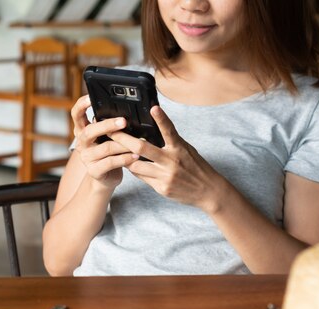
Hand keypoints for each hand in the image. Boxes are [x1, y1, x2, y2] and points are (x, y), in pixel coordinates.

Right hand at [71, 95, 138, 188]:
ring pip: (105, 148)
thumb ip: (111, 126)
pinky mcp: (94, 171)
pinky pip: (110, 162)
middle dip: (107, 125)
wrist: (107, 178)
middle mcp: (82, 143)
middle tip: (124, 121)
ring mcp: (86, 158)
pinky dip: (125, 158)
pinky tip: (135, 156)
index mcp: (83, 131)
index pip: (76, 114)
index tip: (91, 97)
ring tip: (138, 142)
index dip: (81, 105)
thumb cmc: (111, 153)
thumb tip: (127, 113)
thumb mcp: (108, 137)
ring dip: (123, 144)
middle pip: (89, 131)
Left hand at [108, 106, 225, 212]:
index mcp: (179, 148)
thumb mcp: (186, 150)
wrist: (208, 191)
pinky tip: (129, 164)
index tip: (153, 108)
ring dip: (124, 157)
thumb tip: (152, 129)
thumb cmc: (196, 166)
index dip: (161, 119)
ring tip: (114, 149)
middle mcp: (172, 161)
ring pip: (136, 164)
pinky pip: (142, 177)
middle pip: (142, 147)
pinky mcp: (161, 188)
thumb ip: (171, 141)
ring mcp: (165, 176)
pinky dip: (134, 169)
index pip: (169, 130)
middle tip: (110, 132)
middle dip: (123, 139)